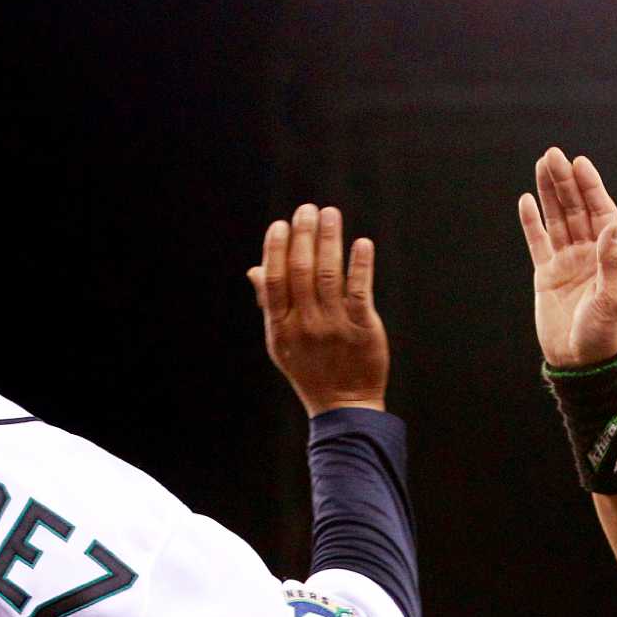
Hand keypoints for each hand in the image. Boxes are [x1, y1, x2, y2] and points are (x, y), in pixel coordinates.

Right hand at [248, 204, 388, 416]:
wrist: (344, 406)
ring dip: (329, 240)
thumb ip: (270, 305)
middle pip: (300, 270)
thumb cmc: (311, 370)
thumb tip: (255, 269)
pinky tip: (361, 244)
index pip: (275, 279)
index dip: (276, 249)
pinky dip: (360, 265)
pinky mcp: (361, 328)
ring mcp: (334, 326)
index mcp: (281, 326)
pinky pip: (359, 291)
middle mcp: (305, 324)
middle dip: (303, 235)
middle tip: (308, 210)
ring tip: (331, 215)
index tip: (281, 224)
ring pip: (328, 274)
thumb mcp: (280, 342)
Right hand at [517, 148, 616, 368]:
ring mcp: (567, 262)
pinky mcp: (547, 275)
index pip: (601, 212)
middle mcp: (589, 254)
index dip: (591, 187)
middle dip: (565, 182)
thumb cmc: (604, 333)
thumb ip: (612, 260)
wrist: (581, 362)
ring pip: (557, 220)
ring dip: (549, 194)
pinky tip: (525, 201)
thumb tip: (614, 223)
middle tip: (553, 154)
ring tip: (541, 165)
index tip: (580, 163)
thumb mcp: (614, 297)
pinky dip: (532, 222)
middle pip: (576, 209)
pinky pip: (538, 242)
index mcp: (609, 256)